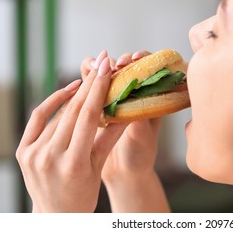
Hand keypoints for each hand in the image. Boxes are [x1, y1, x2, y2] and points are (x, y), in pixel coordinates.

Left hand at [16, 52, 126, 211]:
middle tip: (102, 60)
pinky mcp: (22, 151)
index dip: (98, 89)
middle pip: (72, 110)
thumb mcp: (99, 166)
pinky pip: (38, 118)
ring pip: (58, 113)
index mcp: (73, 163)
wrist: (55, 214)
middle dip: (90, 83)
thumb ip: (111, 136)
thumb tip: (127, 110)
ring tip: (91, 78)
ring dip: (76, 93)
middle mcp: (48, 157)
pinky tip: (68, 91)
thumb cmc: (83, 193)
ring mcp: (32, 153)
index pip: (87, 117)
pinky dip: (53, 102)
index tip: (107, 66)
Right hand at [81, 51, 168, 211]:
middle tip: (116, 64)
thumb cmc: (139, 155)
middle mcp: (135, 94)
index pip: (150, 69)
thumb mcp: (141, 138)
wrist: (123, 173)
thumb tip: (130, 101)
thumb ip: (137, 120)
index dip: (144, 59)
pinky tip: (80, 81)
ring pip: (108, 75)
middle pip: (128, 67)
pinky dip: (85, 81)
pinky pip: (91, 88)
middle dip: (121, 61)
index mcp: (152, 97)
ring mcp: (116, 98)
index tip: (136, 59)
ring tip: (94, 66)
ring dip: (100, 68)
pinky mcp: (98, 105)